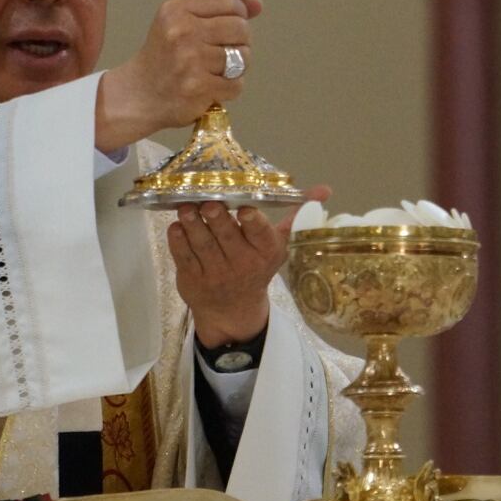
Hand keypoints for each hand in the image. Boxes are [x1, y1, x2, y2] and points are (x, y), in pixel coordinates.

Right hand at [95, 0, 261, 152]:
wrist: (138, 94)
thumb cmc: (162, 55)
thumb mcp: (178, 23)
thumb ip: (216, 9)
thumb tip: (258, 5)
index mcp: (176, 10)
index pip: (227, 1)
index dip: (238, 12)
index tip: (230, 25)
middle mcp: (182, 32)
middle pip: (240, 28)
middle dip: (240, 41)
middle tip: (225, 50)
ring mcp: (191, 60)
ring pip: (242, 57)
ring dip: (237, 67)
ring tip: (219, 70)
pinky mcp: (199, 87)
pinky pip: (236, 84)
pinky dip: (230, 88)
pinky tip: (213, 87)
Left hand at [168, 184, 328, 346]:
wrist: (233, 309)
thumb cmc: (256, 267)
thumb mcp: (279, 245)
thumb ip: (296, 216)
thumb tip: (324, 190)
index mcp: (265, 252)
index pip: (259, 234)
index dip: (251, 221)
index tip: (243, 208)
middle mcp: (242, 264)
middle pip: (226, 236)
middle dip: (216, 217)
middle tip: (208, 201)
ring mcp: (215, 273)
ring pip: (202, 244)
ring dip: (192, 223)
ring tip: (186, 208)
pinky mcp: (192, 279)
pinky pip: (183, 256)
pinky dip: (178, 240)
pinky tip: (176, 225)